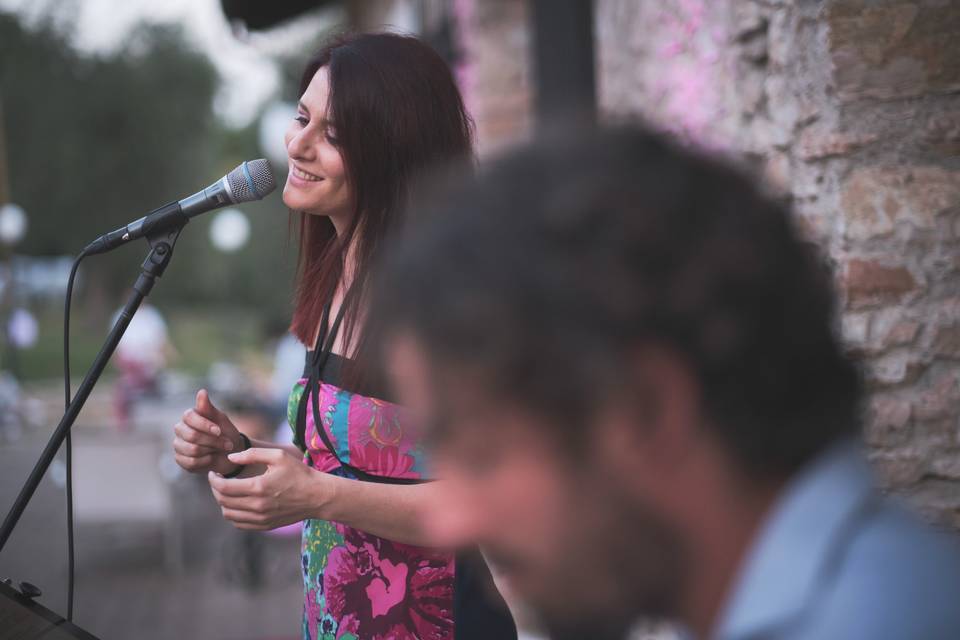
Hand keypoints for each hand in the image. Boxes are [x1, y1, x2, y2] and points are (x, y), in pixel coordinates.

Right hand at [172, 389, 243, 475]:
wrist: (231, 452)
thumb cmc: (225, 432)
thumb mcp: (220, 419)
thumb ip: (209, 408)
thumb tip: (202, 391)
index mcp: (188, 417)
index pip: (189, 417)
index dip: (205, 425)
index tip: (219, 431)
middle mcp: (180, 430)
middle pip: (191, 436)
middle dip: (213, 441)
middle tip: (227, 444)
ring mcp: (178, 445)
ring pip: (192, 450)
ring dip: (212, 450)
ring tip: (220, 449)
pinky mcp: (180, 460)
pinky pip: (191, 462)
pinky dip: (206, 461)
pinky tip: (211, 457)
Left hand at [208, 447, 332, 529]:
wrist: (317, 496)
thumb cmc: (299, 472)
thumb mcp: (278, 456)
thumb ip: (252, 454)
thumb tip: (231, 458)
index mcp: (258, 487)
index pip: (223, 487)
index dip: (213, 480)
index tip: (214, 473)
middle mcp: (257, 506)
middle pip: (223, 501)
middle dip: (215, 489)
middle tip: (218, 480)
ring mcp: (261, 518)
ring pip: (228, 515)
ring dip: (222, 503)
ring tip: (227, 492)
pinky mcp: (265, 526)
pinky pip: (239, 524)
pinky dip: (233, 514)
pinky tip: (237, 503)